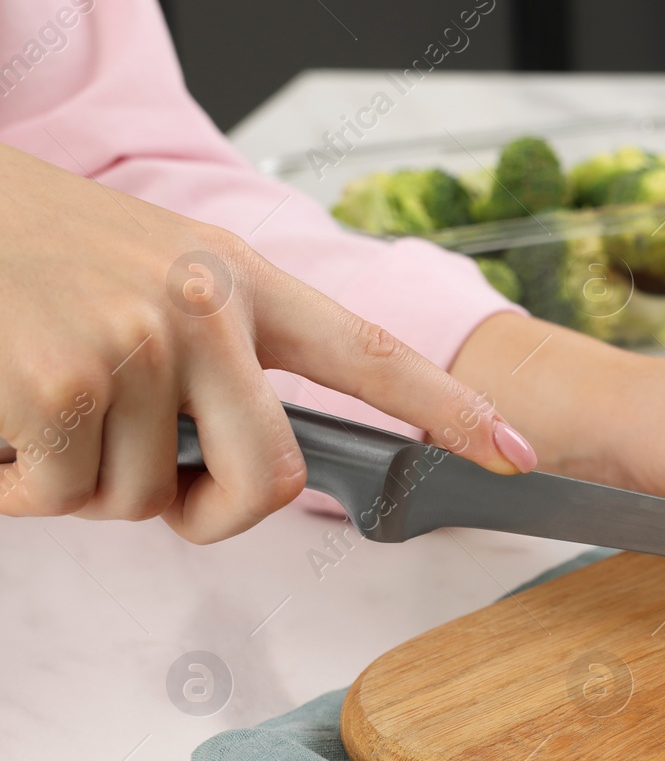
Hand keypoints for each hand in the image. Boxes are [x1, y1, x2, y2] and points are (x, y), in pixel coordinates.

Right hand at [0, 143, 536, 542]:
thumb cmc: (36, 248)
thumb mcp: (157, 269)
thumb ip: (224, 354)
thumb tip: (248, 465)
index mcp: (243, 280)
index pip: (373, 355)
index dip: (454, 413)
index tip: (518, 455)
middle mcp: (205, 308)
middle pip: (274, 483)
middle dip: (210, 513)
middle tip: (155, 485)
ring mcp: (138, 345)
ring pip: (142, 503)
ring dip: (82, 481)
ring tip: (41, 399)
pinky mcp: (62, 385)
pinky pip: (59, 501)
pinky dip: (15, 483)